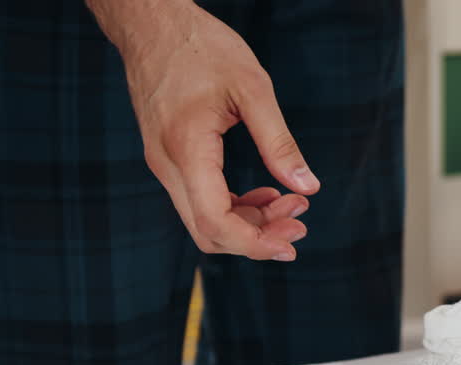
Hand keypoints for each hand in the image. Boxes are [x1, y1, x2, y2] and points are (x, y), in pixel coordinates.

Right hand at [90, 0, 318, 260]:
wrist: (153, 23)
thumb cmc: (202, 47)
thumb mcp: (253, 88)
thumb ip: (279, 142)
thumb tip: (307, 187)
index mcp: (187, 149)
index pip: (216, 222)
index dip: (255, 243)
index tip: (292, 245)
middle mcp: (168, 165)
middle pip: (210, 232)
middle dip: (258, 237)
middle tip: (301, 222)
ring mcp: (165, 164)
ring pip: (205, 220)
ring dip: (250, 222)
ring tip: (292, 204)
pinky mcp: (170, 158)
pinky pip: (201, 200)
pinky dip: (235, 206)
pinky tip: (267, 192)